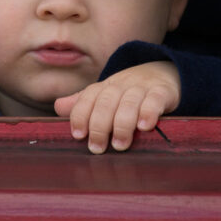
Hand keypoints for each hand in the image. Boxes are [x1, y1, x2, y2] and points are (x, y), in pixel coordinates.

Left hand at [54, 61, 179, 153]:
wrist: (163, 72)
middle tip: (97, 148)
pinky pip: (155, 100)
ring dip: (122, 124)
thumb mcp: (105, 96)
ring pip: (129, 102)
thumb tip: (58, 107)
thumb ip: (83, 104)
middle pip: (106, 101)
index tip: (77, 135)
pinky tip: (145, 127)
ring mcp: (142, 88)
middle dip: (99, 125)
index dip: (80, 115)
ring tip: (120, 145)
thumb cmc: (128, 92)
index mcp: (104, 88)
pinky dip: (149, 112)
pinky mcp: (162, 92)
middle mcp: (121, 85)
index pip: (88, 98)